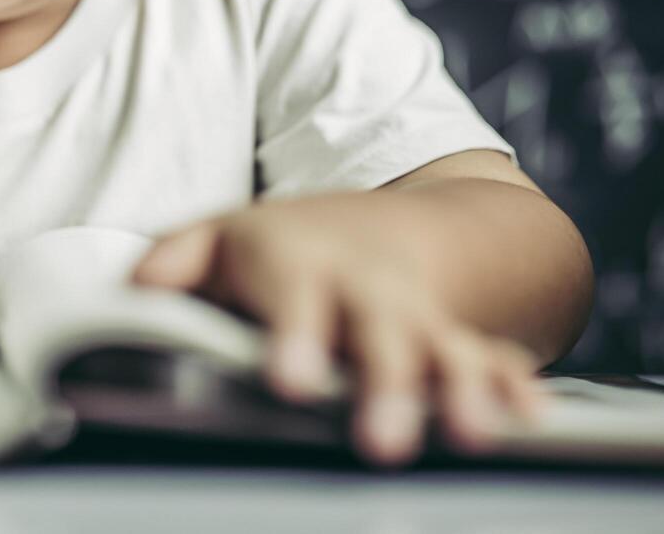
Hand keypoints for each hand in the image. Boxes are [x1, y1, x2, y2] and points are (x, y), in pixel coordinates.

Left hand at [131, 195, 545, 465]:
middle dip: (387, 383)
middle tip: (384, 438)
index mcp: (299, 265)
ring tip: (473, 432)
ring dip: (460, 390)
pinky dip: (509, 385)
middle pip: (378, 333)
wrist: (382, 225)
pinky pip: (488, 357)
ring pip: (443, 349)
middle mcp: (363, 290)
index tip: (289, 380)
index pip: (294, 299)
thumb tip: (133, 285)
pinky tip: (530, 416)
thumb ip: (179, 259)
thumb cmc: (289, 247)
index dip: (295, 337)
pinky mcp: (453, 340)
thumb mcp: (225, 237)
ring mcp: (414, 316)